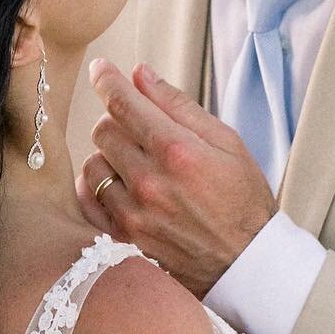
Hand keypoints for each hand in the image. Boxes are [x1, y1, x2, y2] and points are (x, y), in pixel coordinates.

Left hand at [78, 60, 276, 295]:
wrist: (246, 263)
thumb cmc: (243, 200)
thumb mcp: (227, 143)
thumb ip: (179, 106)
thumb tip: (140, 74)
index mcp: (178, 151)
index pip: (124, 104)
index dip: (107, 81)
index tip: (100, 70)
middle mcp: (151, 181)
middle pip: (103, 130)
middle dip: (116, 120)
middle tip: (138, 127)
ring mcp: (134, 213)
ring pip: (92, 164)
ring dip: (107, 155)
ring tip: (134, 162)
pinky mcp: (125, 238)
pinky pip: (88, 200)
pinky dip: (96, 186)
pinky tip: (117, 184)